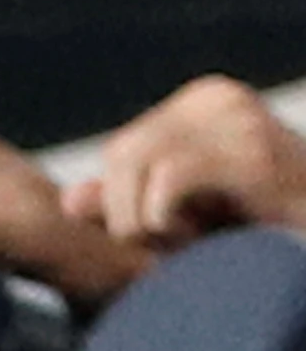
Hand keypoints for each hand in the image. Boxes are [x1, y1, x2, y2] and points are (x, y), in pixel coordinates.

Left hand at [89, 75, 305, 266]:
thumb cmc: (280, 240)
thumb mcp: (201, 220)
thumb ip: (137, 205)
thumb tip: (70, 202)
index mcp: (206, 104)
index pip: (123, 149)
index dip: (124, 205)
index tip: (164, 243)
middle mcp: (219, 99)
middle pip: (121, 153)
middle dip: (128, 214)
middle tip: (172, 251)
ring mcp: (238, 120)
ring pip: (135, 163)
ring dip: (143, 222)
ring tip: (187, 249)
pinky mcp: (254, 154)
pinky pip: (168, 179)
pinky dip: (163, 219)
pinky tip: (195, 242)